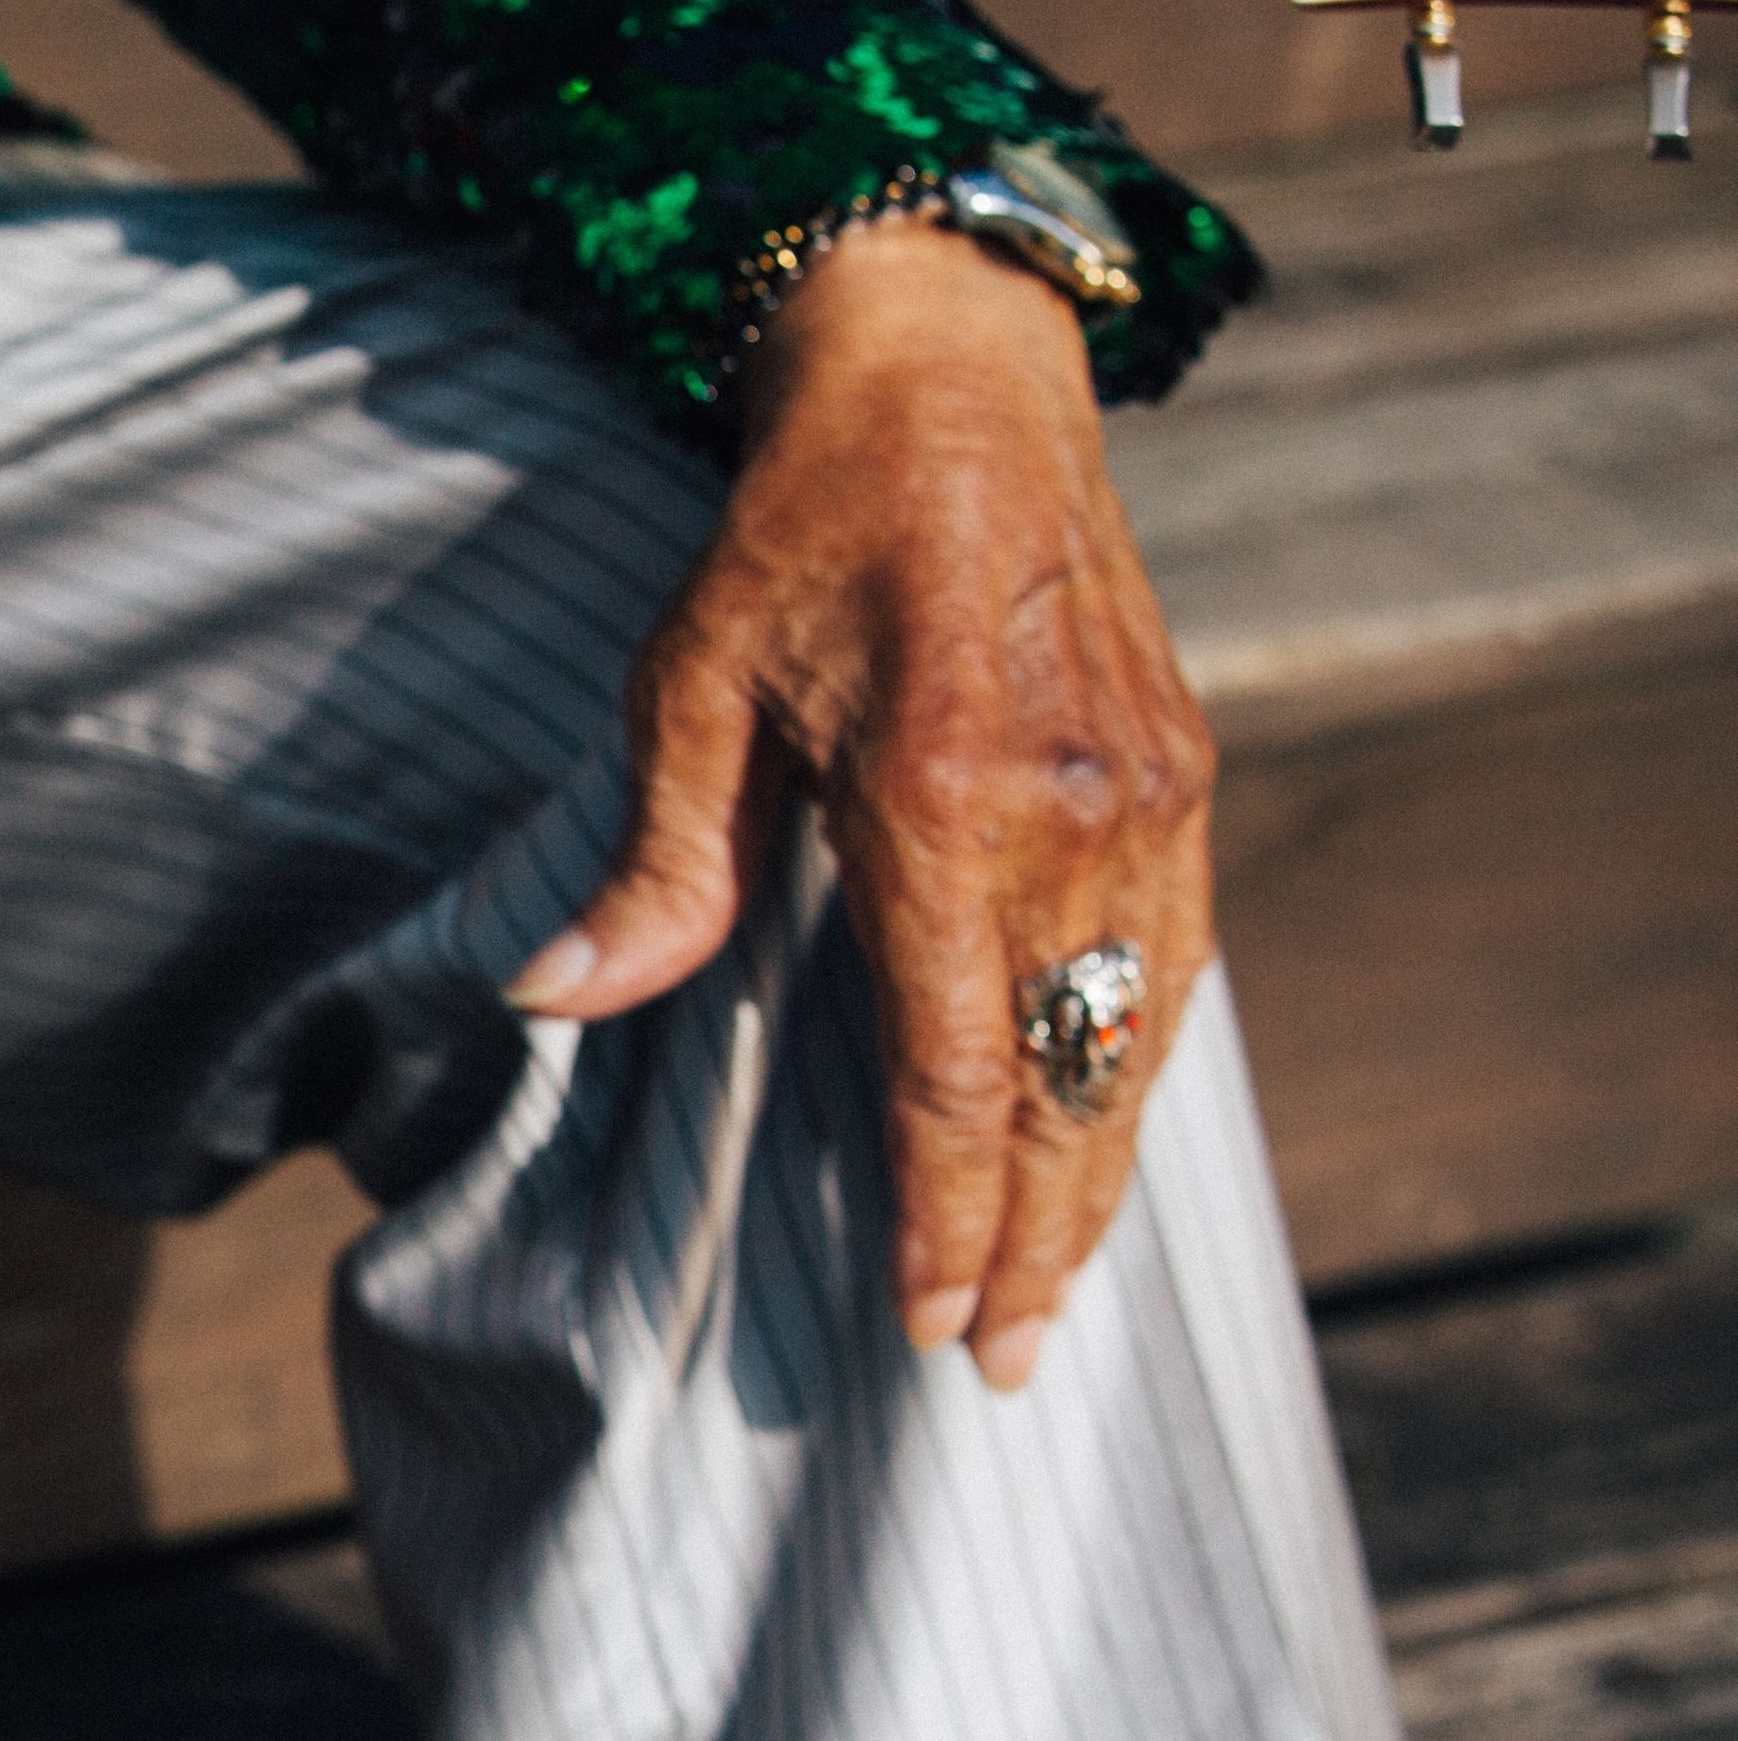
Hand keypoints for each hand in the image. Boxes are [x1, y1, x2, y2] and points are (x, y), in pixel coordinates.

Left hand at [508, 222, 1214, 1392]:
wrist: (952, 376)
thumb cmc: (796, 530)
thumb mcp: (690, 680)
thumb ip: (656, 861)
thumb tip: (554, 998)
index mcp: (940, 802)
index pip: (951, 1066)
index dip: (940, 1209)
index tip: (922, 1319)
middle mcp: (1072, 816)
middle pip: (1065, 1087)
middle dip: (1034, 1241)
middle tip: (997, 1365)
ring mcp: (1151, 798)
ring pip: (1139, 1045)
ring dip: (1099, 1178)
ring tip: (1051, 1292)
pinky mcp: (1186, 775)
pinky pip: (1173, 968)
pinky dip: (1141, 1074)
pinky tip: (1101, 1140)